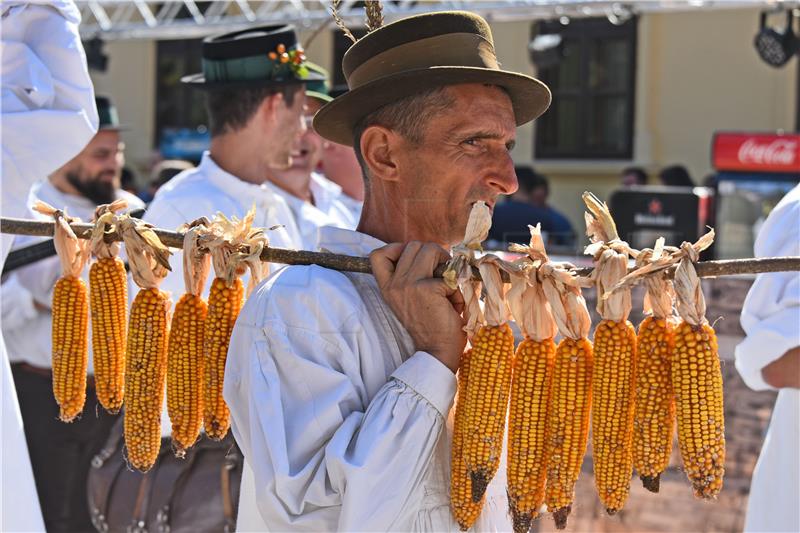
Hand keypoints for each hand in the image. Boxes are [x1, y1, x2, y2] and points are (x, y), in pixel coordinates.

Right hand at [371, 242, 465, 372]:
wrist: (437, 351)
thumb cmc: (430, 324)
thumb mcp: (412, 297)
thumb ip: (413, 274)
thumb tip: (435, 251)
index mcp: (387, 287)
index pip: (378, 254)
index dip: (397, 248)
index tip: (415, 260)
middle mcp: (394, 284)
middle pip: (414, 245)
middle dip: (434, 255)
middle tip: (442, 275)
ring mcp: (408, 285)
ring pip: (431, 250)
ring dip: (446, 265)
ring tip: (448, 287)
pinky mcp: (427, 288)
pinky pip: (450, 273)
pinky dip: (458, 288)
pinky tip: (455, 305)